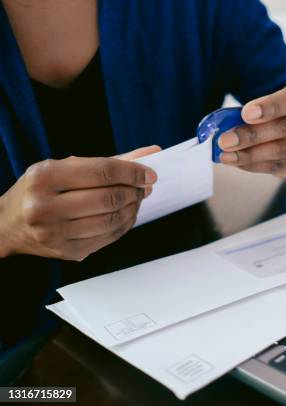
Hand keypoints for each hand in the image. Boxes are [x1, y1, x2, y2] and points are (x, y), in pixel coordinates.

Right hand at [0, 146, 159, 259]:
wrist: (8, 225)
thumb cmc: (41, 190)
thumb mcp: (65, 168)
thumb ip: (108, 161)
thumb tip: (151, 153)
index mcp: (44, 177)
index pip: (102, 172)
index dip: (133, 172)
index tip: (150, 173)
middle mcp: (45, 206)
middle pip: (109, 198)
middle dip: (135, 191)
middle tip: (145, 186)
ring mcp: (55, 233)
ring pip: (112, 220)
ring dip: (133, 208)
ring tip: (137, 198)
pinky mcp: (67, 251)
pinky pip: (109, 237)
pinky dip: (125, 224)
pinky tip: (127, 214)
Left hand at [218, 82, 285, 178]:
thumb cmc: (277, 111)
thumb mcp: (269, 101)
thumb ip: (252, 110)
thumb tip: (225, 127)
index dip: (270, 106)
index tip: (245, 113)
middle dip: (252, 136)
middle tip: (226, 141)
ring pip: (283, 151)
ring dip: (251, 155)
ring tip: (227, 156)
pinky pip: (280, 167)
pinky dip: (256, 166)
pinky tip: (239, 163)